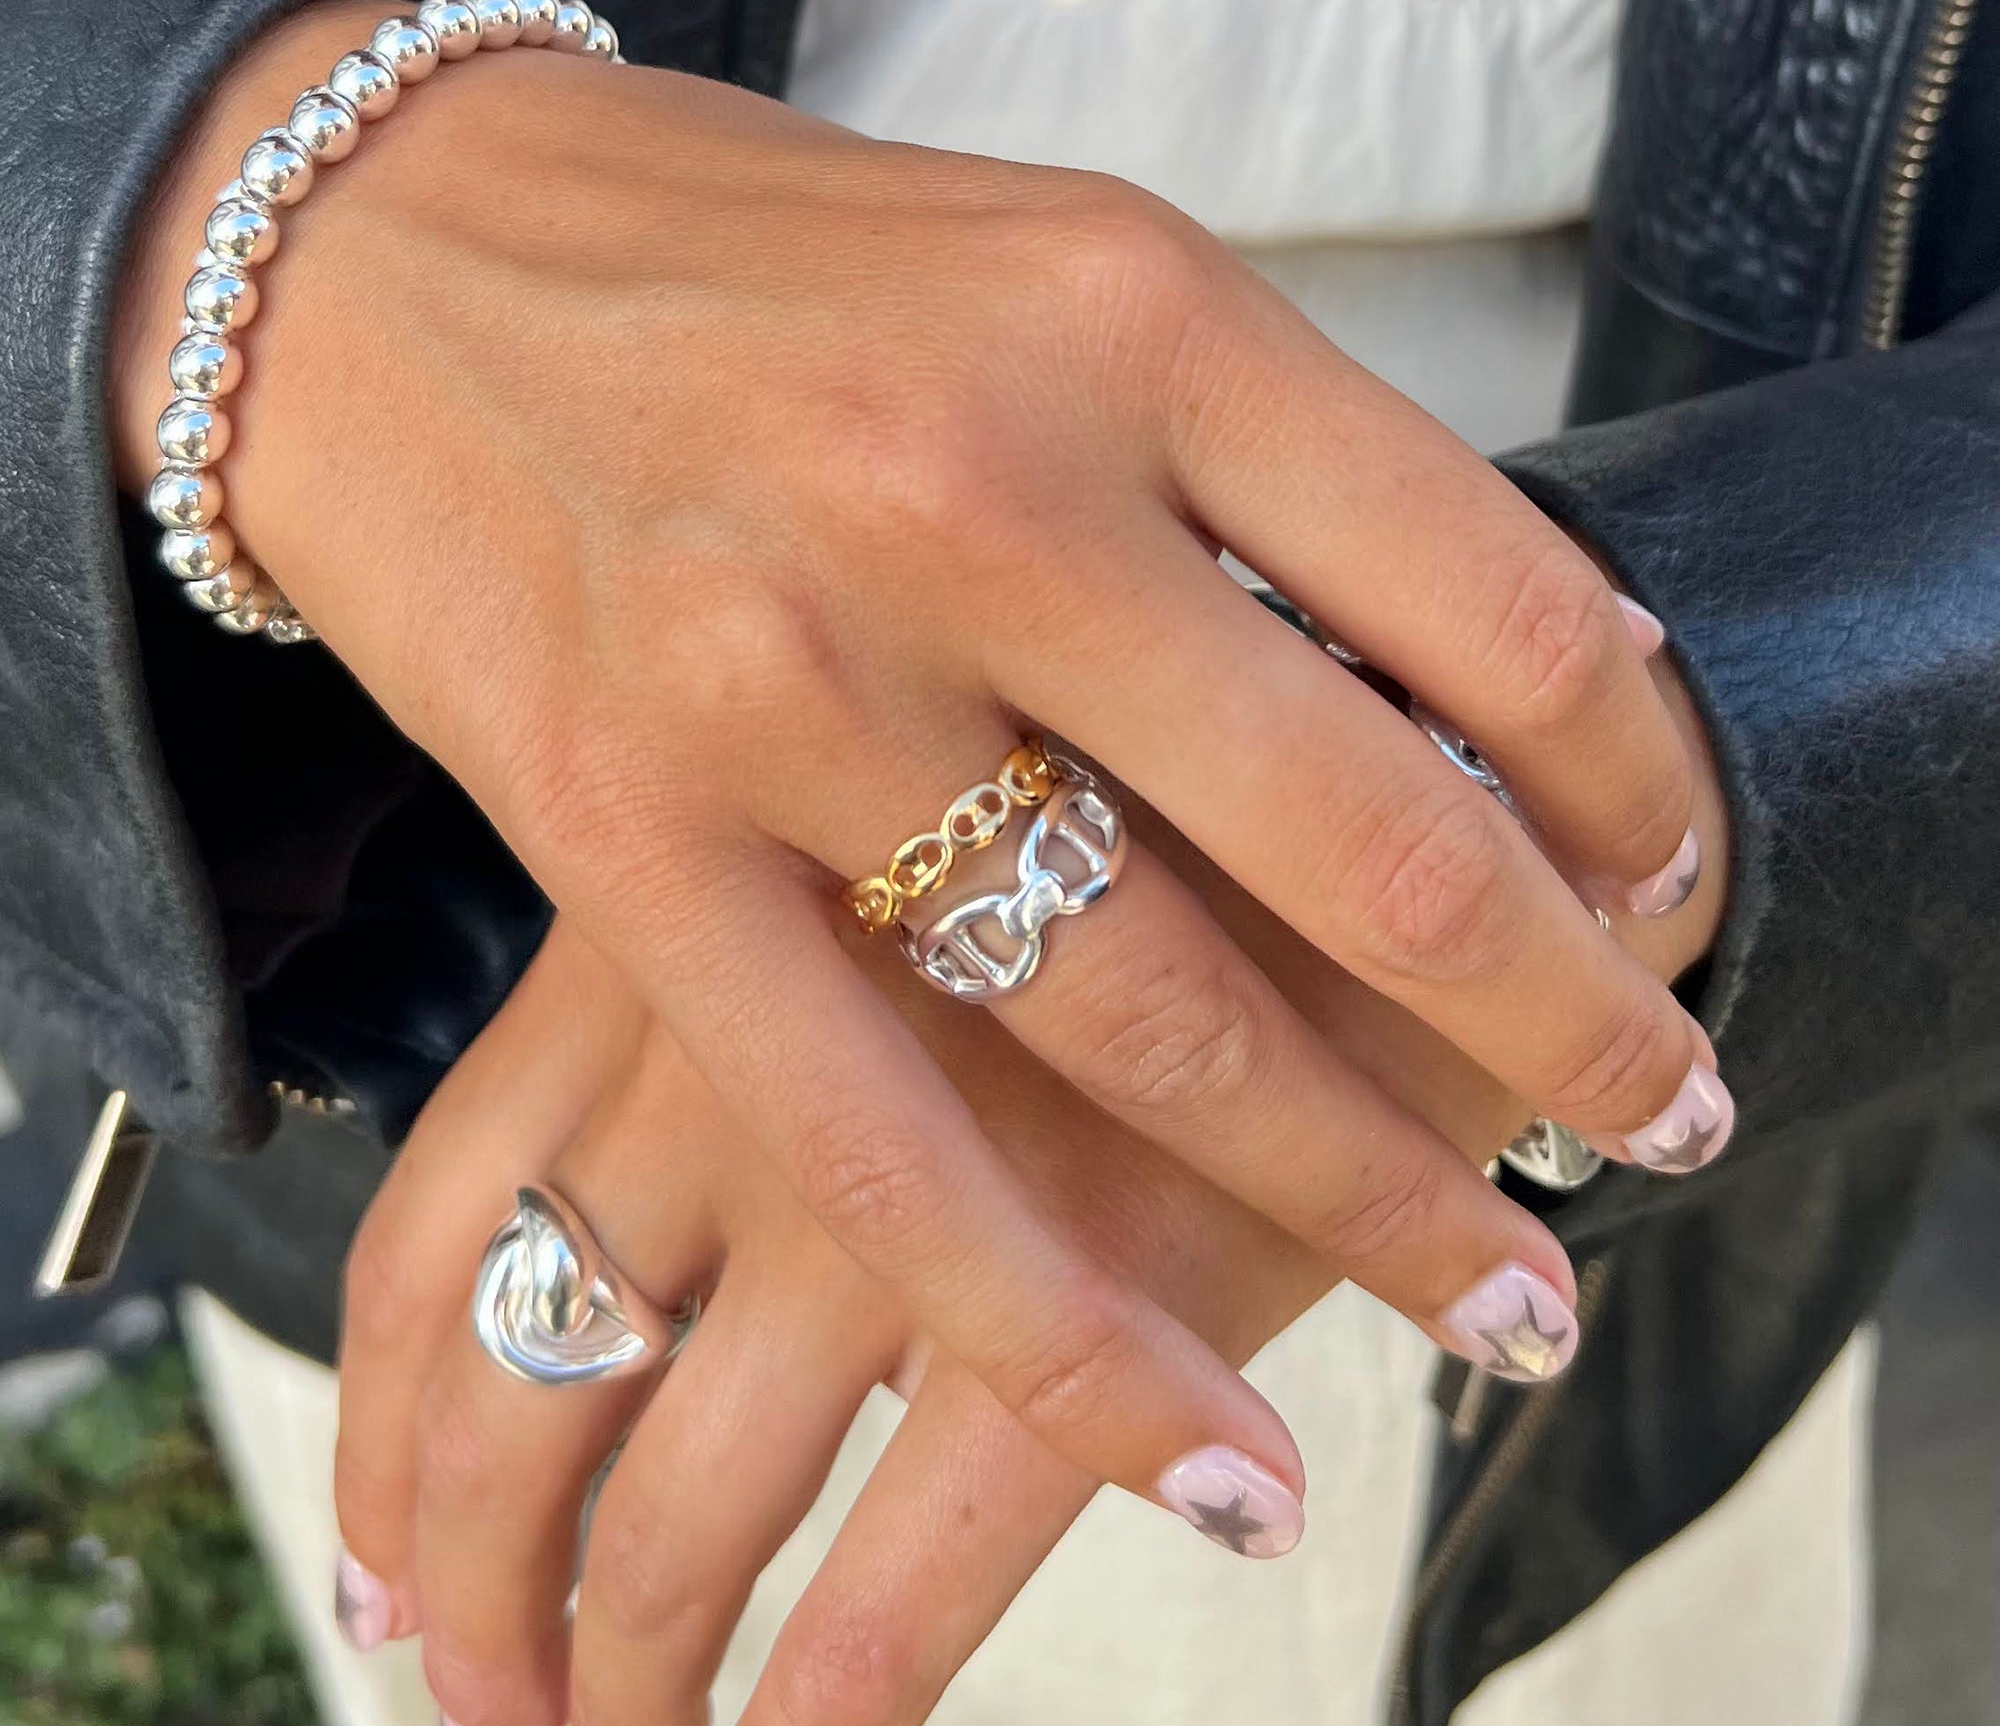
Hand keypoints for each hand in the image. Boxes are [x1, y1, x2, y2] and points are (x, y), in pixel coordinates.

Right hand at [118, 0, 1725, 1526]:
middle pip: (1375, 847)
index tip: (1669, 879)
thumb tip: (1534, 678)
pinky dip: (1063, 1342)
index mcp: (1130, 312)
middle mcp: (978, 488)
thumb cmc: (765, 264)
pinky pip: (883, 1149)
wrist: (389, 261)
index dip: (1636, 783)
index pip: (1498, 610)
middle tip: (1668, 1119)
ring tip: (1505, 1303)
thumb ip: (1268, 471)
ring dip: (1367, 1200)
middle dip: (1573, 1027)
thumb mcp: (1064, 282)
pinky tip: (1207, 1467)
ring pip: (1155, 1025)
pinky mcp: (625, 844)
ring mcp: (791, 679)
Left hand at [335, 770, 1720, 1725]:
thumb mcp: (880, 810)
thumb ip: (753, 948)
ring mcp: (916, 1181)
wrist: (1416, 757)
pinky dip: (837, 1696)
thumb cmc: (1143, 785)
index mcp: (675, 938)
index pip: (437, 1227)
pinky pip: (906, 1573)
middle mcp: (744, 1066)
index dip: (389, 1425)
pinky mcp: (1095, 1286)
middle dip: (479, 1594)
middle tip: (485, 1696)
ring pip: (681, 1519)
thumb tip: (661, 1166)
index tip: (389, 1545)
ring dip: (631, 1682)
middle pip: (519, 1404)